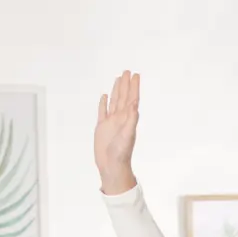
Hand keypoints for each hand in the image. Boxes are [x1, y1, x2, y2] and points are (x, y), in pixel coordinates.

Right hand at [94, 70, 140, 194]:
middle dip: (126, 84)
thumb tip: (135, 105)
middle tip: (128, 71)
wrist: (112, 165)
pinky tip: (105, 96)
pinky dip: (104, 103)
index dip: (134, 87)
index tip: (135, 75)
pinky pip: (103, 111)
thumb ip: (131, 120)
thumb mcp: (128, 135)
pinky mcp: (102, 127)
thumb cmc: (122, 153)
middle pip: (124, 97)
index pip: (132, 98)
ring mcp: (111, 122)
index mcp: (128, 118)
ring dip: (117, 90)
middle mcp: (121, 118)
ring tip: (118, 78)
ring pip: (114, 101)